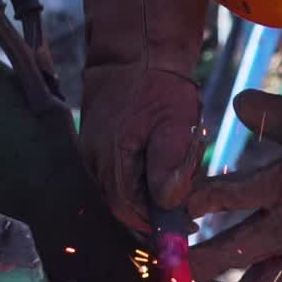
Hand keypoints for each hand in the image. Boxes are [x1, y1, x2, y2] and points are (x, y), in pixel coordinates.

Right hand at [77, 0, 207, 230]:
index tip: (188, 229)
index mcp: (112, 160)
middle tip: (190, 215)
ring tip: (182, 188)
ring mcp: (92, 156)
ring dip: (151, 198)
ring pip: (122, 194)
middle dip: (158, 214)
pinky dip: (143, 182)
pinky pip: (119, 177)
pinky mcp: (97, 149)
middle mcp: (94, 163)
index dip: (160, 226)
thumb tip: (170, 204)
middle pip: (124, 208)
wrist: (136, 52)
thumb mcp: (175, 122)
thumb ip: (171, 164)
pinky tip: (166, 174)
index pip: (131, 212)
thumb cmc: (159, 85)